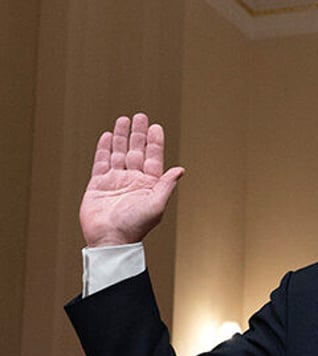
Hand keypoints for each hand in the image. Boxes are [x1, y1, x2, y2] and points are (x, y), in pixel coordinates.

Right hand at [80, 113, 183, 246]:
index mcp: (149, 185)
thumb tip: (181, 169)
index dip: (154, 142)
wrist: (110, 239)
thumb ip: (167, 185)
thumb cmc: (135, 226)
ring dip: (121, 137)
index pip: (153, 158)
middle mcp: (133, 180)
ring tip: (123, 120)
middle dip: (138, 134)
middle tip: (140, 116)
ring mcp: (115, 181)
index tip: (156, 127)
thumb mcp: (156, 205)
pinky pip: (101, 162)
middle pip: (136, 151)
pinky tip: (108, 136)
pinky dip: (105, 148)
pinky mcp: (98, 184)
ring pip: (119, 153)